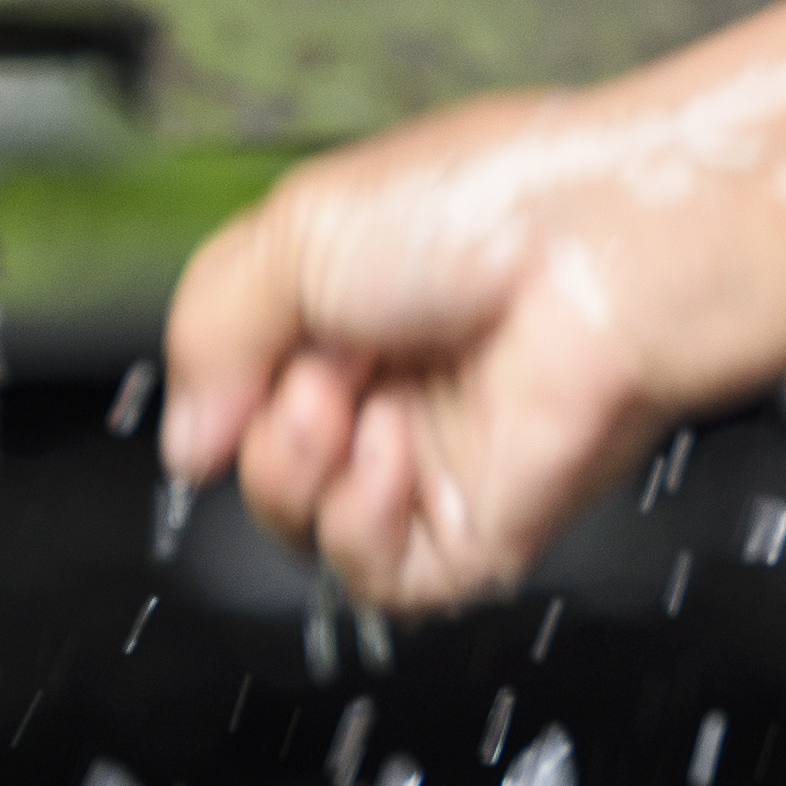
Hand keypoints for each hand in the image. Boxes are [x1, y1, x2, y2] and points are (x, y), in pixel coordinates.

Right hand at [158, 99, 706, 612]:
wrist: (600, 250)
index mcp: (349, 314)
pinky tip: (389, 453)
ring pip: (303, 530)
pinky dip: (358, 521)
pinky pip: (375, 577)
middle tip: (313, 365)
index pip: (239, 392)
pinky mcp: (477, 529)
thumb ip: (206, 337)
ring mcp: (434, 466)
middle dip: (261, 420)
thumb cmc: (488, 208)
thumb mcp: (291, 231)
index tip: (234, 361)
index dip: (222, 384)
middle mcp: (391, 391)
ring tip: (347, 402)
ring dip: (299, 469)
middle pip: (261, 467)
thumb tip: (184, 446)